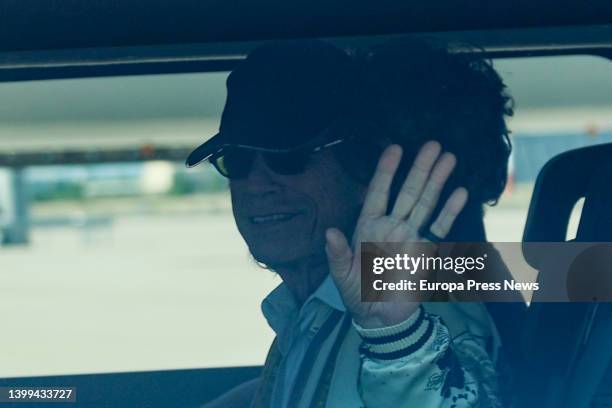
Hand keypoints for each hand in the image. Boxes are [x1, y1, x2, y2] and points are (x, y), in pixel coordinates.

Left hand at [325, 141, 467, 328]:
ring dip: (437, 182)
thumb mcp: (341, 275)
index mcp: (368, 227)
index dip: (386, 171)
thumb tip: (330, 232)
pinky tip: (460, 193)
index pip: (378, 193)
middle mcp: (391, 226)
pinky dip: (450, 212)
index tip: (396, 148)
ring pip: (425, 203)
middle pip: (407, 192)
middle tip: (433, 145)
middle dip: (420, 169)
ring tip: (449, 158)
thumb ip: (337, 254)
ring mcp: (411, 236)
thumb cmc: (357, 294)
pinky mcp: (426, 251)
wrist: (381, 319)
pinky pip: (440, 228)